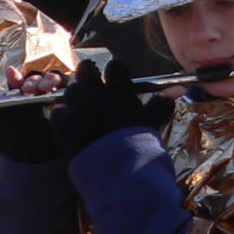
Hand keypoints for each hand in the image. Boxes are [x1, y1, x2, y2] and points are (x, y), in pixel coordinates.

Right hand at [0, 64, 64, 162]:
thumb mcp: (56, 140)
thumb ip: (60, 125)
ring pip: (16, 84)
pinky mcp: (0, 107)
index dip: (52, 80)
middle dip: (33, 80)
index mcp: (55, 101)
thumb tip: (64, 109)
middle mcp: (37, 96)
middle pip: (37, 80)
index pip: (57, 83)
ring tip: (11, 75)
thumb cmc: (47, 155)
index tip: (47, 87)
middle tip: (29, 89)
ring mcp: (17, 100)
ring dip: (14, 78)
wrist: (23, 170)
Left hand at [47, 59, 166, 161]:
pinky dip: (63, 116)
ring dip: (77, 96)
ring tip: (84, 108)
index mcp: (118, 90)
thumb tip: (176, 91)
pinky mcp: (63, 124)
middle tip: (93, 86)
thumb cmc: (139, 143)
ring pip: (71, 90)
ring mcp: (76, 107)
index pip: (115, 65)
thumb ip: (161, 103)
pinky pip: (57, 111)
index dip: (115, 71)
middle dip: (88, 74)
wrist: (117, 167)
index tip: (115, 79)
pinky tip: (71, 124)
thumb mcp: (153, 121)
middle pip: (85, 69)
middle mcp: (95, 94)